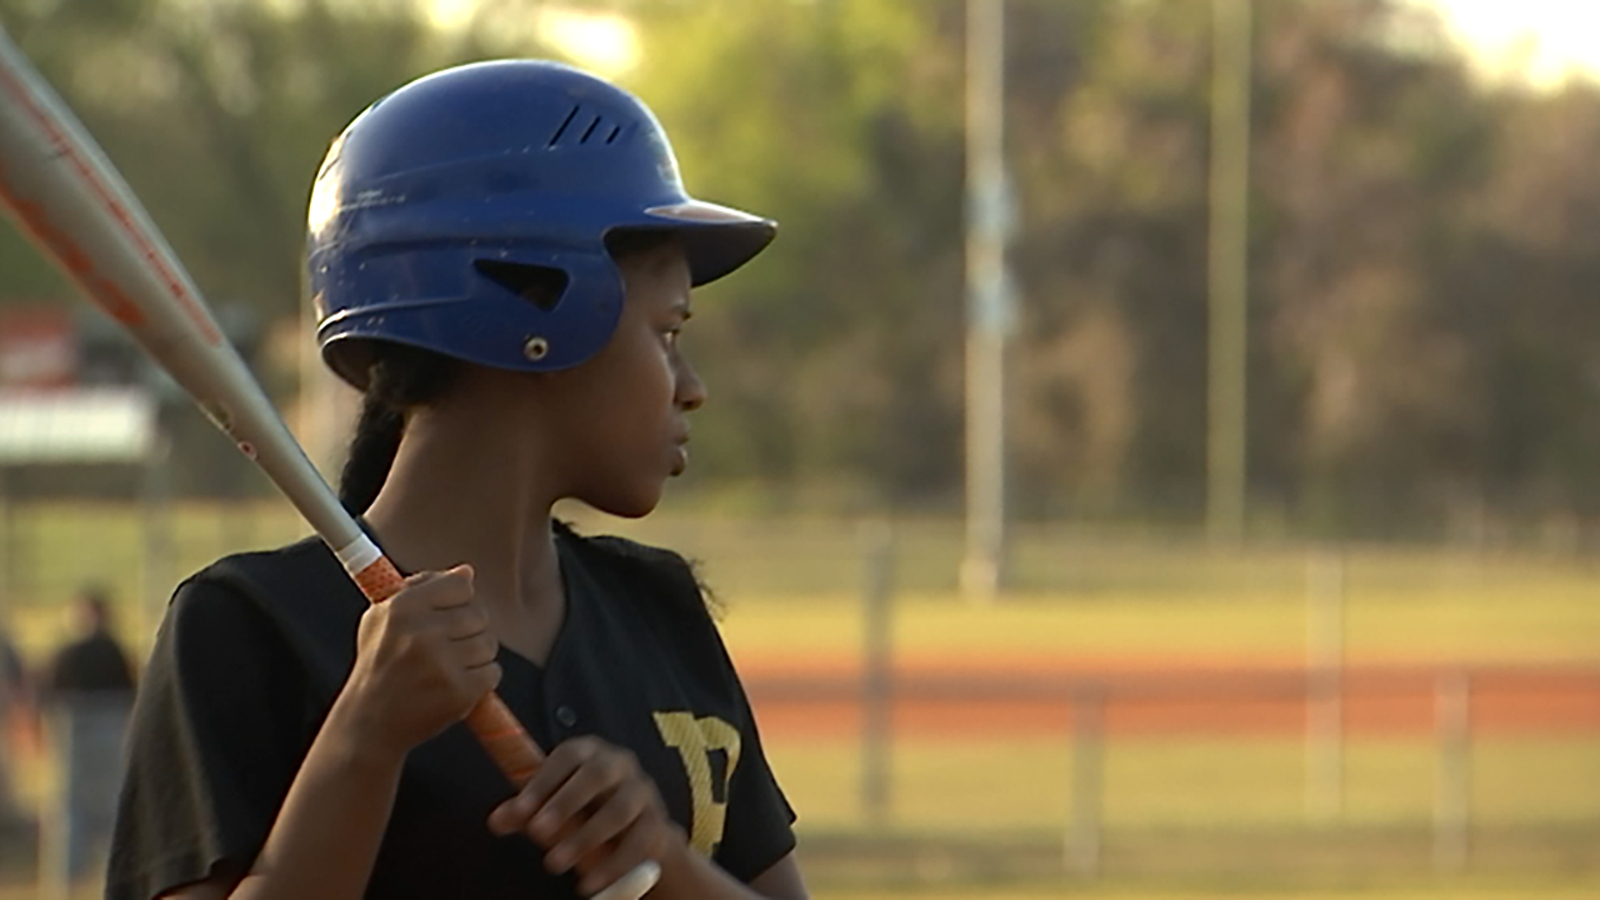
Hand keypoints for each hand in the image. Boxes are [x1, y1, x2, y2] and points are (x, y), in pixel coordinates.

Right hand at [336, 565, 501, 755]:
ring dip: (476, 656)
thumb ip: (423, 588)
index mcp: (403, 607)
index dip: (460, 600)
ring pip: (489, 644)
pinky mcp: (459, 691)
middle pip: (479, 614)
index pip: (462, 585)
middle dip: (469, 630)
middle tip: (448, 646)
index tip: (449, 614)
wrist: (369, 723)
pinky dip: (480, 680)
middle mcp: (423, 632)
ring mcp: (442, 663)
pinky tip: (456, 684)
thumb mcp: (382, 619)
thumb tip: (466, 572)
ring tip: (449, 667)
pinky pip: (492, 672)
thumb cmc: (378, 666)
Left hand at [487, 736, 684, 896]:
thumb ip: (525, 811)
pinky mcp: (656, 823)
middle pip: (597, 775)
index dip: (543, 781)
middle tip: (536, 833)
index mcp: (589, 752)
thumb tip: (497, 820)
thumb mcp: (552, 804)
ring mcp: (642, 792)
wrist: (636, 827)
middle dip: (566, 803)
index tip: (519, 811)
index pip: (567, 756)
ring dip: (586, 837)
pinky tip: (588, 884)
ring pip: (620, 809)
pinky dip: (612, 866)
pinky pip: (638, 843)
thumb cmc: (585, 807)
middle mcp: (619, 764)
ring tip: (554, 863)